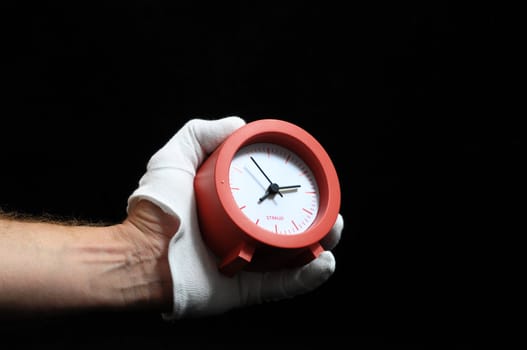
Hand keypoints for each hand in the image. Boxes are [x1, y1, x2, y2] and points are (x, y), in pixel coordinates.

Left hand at [127, 116, 343, 318]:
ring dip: (319, 246)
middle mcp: (241, 235)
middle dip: (317, 222)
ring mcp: (245, 263)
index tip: (311, 181)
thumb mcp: (175, 158)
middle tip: (331, 214)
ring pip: (292, 257)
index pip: (271, 197)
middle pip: (290, 228)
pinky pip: (282, 286)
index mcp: (231, 208)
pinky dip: (306, 277)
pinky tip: (324, 263)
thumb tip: (240, 124)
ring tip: (332, 233)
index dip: (296, 191)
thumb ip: (201, 133)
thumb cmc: (155, 208)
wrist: (141, 254)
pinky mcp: (244, 289)